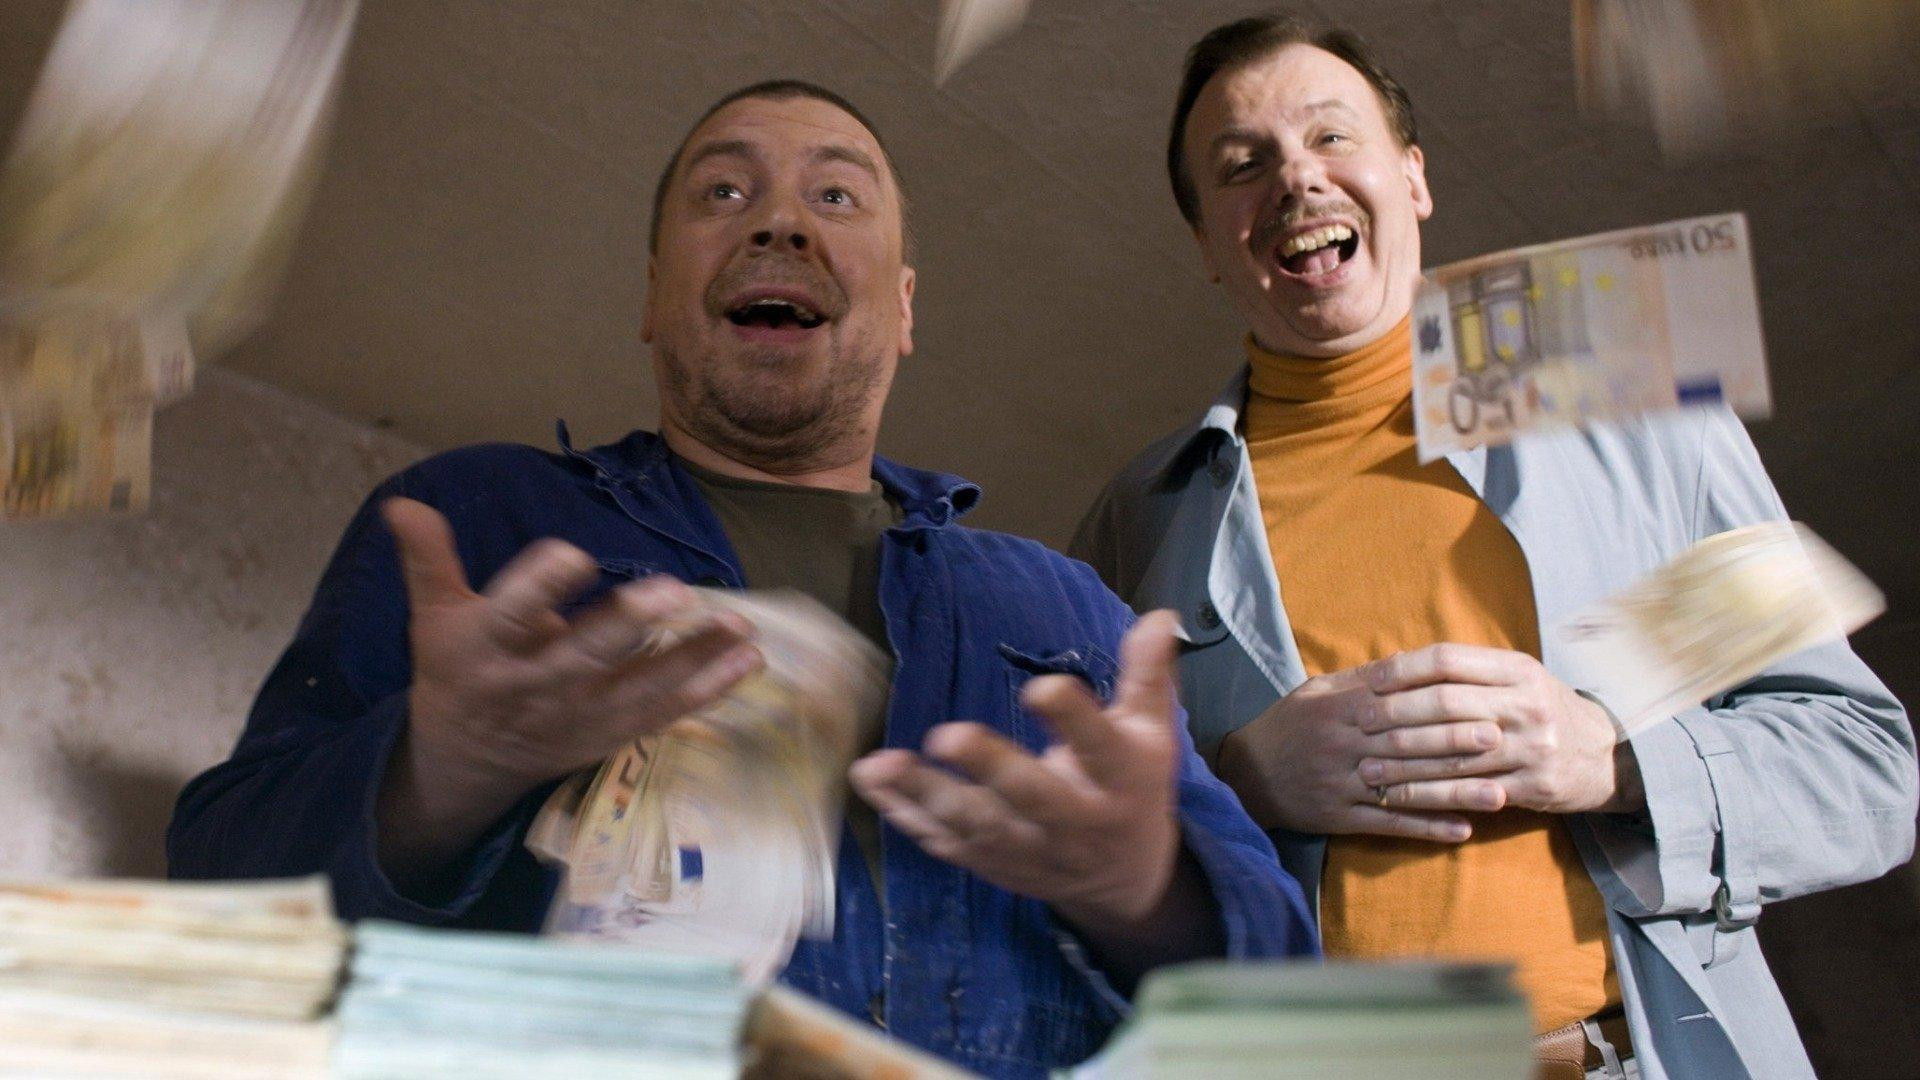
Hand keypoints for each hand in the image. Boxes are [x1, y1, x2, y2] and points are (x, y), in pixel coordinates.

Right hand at [377, 498, 761, 878]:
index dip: (541, 587)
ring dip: (691, 658)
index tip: (572, 552)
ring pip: (638, 688)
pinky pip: (663, 713)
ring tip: (738, 627)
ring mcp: (577, 717)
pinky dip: (707, 690)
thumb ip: (428, 560)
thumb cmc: (457, 671)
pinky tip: (746, 661)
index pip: (511, 614)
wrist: (466, 761)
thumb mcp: (434, 617)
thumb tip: (404, 503)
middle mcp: (534, 686)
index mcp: (486, 650)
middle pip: (582, 656)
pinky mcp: (610, 736)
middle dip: (627, 626)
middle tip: (673, 593)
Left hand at [848, 611, 1189, 937]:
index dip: (1073, 719)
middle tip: (947, 734)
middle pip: (1032, 797)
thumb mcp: (1151, 733)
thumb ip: (1147, 677)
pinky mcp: (995, 866)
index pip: (1100, 747)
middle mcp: (1074, 821)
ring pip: (976, 825)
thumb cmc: (1133, 787)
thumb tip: (1159, 617)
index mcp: (1118, 780)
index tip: (1042, 686)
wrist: (1124, 879)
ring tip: (878, 765)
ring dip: (924, 795)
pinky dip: (907, 817)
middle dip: (990, 768)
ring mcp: (1031, 850)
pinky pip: (947, 843)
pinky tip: (872, 785)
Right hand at [1216, 666, 1486, 841]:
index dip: (1443, 709)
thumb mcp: (1318, 691)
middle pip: (1408, 747)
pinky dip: (1426, 829)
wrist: (1247, 775)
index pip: (1399, 707)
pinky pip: (1389, 825)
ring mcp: (1343, 786)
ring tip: (1498, 795)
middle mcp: (1343, 747)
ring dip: (1454, 793)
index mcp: (1340, 710)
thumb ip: (1364, 679)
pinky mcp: (1341, 818)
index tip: (1484, 706)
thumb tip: (1411, 663)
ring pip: (1406, 790)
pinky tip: (1461, 830)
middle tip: (1502, 741)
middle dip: (1457, 745)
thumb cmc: (1290, 726)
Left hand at [1355, 644, 1643, 815]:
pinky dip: (1426, 793)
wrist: (1605, 756)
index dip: (1404, 669)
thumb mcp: (1515, 679)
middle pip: (1446, 704)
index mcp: (1518, 669)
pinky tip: (1396, 795)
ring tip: (1365, 766)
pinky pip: (1467, 790)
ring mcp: (1531, 747)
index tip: (1370, 681)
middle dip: (1395, 714)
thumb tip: (1393, 664)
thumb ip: (1465, 672)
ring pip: (1452, 752)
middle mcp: (1526, 704)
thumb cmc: (1541, 710)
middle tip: (1360, 723)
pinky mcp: (1531, 785)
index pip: (1449, 659)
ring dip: (1402, 761)